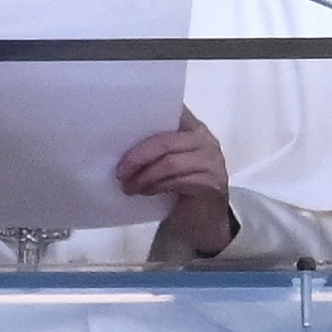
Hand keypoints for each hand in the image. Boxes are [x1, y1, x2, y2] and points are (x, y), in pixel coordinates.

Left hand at [116, 106, 235, 255]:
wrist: (204, 220)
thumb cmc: (182, 185)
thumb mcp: (170, 159)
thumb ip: (157, 146)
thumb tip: (120, 140)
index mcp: (193, 127)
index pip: (172, 110)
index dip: (148, 115)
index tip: (121, 124)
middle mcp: (206, 139)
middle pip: (166, 141)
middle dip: (138, 156)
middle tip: (120, 171)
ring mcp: (212, 162)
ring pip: (170, 162)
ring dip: (144, 176)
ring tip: (128, 186)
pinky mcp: (211, 184)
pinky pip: (178, 181)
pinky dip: (156, 186)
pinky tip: (145, 191)